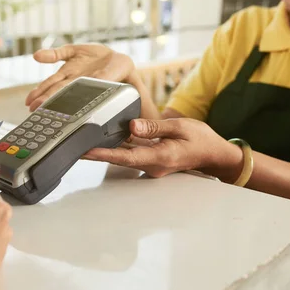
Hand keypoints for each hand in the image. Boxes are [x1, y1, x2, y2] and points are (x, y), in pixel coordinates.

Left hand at [25, 44, 134, 110]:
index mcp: (84, 87)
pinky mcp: (72, 53)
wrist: (118, 61)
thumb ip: (125, 92)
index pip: (68, 98)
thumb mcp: (121, 87)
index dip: (56, 106)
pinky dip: (48, 54)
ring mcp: (71, 68)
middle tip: (32, 108)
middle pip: (56, 91)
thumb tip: (129, 100)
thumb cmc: (117, 76)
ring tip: (30, 98)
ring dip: (42, 88)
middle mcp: (74, 80)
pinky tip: (38, 56)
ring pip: (54, 79)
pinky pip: (60, 53)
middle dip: (44, 100)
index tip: (45, 114)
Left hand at [83, 118, 242, 178]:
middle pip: (119, 157)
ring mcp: (151, 163)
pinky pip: (131, 152)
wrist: (215, 154)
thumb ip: (154, 127)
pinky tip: (104, 137)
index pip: (126, 156)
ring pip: (123, 156)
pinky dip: (117, 146)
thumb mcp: (180, 127)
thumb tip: (132, 126)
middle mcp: (152, 164)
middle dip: (96, 153)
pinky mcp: (150, 159)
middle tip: (74, 147)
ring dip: (104, 149)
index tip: (87, 151)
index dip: (105, 154)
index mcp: (160, 157)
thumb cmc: (201, 140)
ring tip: (82, 141)